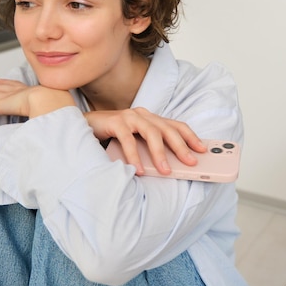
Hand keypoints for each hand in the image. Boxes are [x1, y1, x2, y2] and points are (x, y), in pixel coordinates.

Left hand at [0, 79, 74, 117]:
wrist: (53, 102)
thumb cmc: (60, 108)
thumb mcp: (59, 110)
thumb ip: (58, 115)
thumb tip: (68, 124)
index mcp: (33, 92)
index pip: (16, 87)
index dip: (7, 84)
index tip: (0, 82)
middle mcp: (19, 92)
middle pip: (0, 89)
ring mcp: (10, 98)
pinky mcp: (3, 105)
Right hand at [84, 107, 205, 175]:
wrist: (82, 128)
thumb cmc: (111, 138)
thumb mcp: (135, 143)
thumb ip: (149, 149)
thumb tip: (171, 167)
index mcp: (150, 118)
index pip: (175, 125)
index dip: (190, 137)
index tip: (203, 150)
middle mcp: (142, 114)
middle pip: (167, 129)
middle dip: (181, 147)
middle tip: (191, 163)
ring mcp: (128, 116)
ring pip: (151, 133)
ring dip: (160, 153)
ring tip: (165, 171)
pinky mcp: (114, 121)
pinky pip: (128, 140)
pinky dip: (135, 156)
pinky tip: (139, 170)